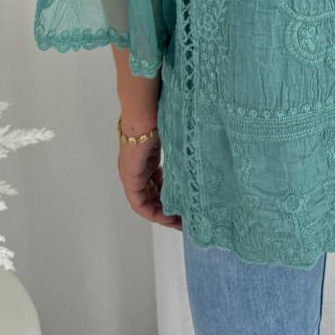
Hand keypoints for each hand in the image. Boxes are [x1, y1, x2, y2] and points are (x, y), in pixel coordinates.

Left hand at [112, 48, 181, 229]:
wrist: (146, 111)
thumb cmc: (161, 117)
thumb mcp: (177, 140)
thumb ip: (184, 153)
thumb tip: (204, 156)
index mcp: (147, 158)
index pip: (159, 184)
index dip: (172, 198)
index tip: (186, 207)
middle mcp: (138, 168)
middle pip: (153, 196)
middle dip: (169, 210)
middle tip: (185, 220)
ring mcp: (132, 173)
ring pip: (146, 202)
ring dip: (162, 214)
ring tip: (179, 223)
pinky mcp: (130, 177)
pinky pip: (139, 202)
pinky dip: (152, 211)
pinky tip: (167, 216)